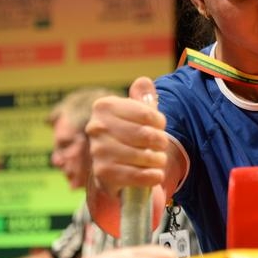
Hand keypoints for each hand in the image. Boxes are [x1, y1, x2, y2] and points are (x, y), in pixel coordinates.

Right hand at [86, 77, 169, 197]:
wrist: (111, 168)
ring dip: (158, 160)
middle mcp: (96, 127)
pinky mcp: (103, 173)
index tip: (160, 126)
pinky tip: (156, 174)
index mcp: (104, 106)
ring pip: (144, 156)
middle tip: (162, 145)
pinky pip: (138, 176)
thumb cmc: (129, 134)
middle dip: (160, 141)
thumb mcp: (137, 113)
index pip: (147, 113)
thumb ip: (143, 98)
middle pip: (146, 135)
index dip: (160, 122)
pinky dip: (152, 176)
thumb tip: (144, 82)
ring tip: (158, 159)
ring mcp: (98, 151)